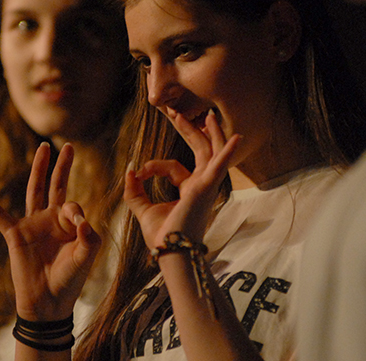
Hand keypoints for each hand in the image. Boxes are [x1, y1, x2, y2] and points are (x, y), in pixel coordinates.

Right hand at [0, 142, 100, 319]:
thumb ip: (88, 237)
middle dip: (62, 166)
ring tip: (43, 149)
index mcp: (69, 224)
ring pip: (35, 191)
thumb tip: (82, 220)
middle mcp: (51, 219)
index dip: (75, 212)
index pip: (73, 204)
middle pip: (56, 186)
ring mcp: (32, 225)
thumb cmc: (70, 280)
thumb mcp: (86, 257)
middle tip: (68, 145)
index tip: (78, 226)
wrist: (49, 303)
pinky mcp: (15, 235)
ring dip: (38, 170)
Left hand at [124, 110, 240, 249]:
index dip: (154, 166)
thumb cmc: (161, 236)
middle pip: (199, 151)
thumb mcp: (142, 209)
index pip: (173, 166)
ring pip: (212, 153)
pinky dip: (227, 152)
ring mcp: (206, 186)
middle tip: (179, 113)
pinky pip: (219, 166)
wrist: (169, 252)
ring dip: (210, 133)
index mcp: (190, 189)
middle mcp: (201, 185)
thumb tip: (129, 169)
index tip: (139, 173)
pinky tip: (236, 138)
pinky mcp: (205, 188)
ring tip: (208, 115)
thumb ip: (134, 190)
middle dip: (190, 131)